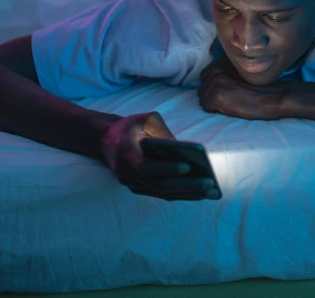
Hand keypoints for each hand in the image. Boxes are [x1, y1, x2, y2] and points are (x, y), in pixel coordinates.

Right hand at [99, 111, 216, 200]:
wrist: (104, 139)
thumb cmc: (130, 126)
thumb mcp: (146, 120)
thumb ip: (164, 133)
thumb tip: (186, 151)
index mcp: (126, 154)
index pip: (146, 167)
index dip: (166, 168)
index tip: (187, 166)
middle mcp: (127, 174)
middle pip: (159, 185)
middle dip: (186, 186)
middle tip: (209, 183)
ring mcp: (132, 184)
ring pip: (162, 193)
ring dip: (187, 194)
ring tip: (210, 191)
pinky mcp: (138, 188)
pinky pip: (161, 194)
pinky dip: (180, 194)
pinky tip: (199, 193)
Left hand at [198, 56, 287, 119]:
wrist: (271, 97)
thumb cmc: (259, 87)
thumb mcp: (240, 72)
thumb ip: (225, 72)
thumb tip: (212, 82)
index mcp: (222, 62)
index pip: (205, 76)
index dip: (214, 86)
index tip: (226, 90)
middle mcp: (216, 69)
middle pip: (202, 87)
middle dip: (212, 94)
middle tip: (229, 98)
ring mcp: (215, 82)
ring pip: (203, 97)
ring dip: (213, 103)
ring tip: (230, 102)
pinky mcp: (216, 95)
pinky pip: (206, 106)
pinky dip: (214, 110)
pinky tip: (228, 108)